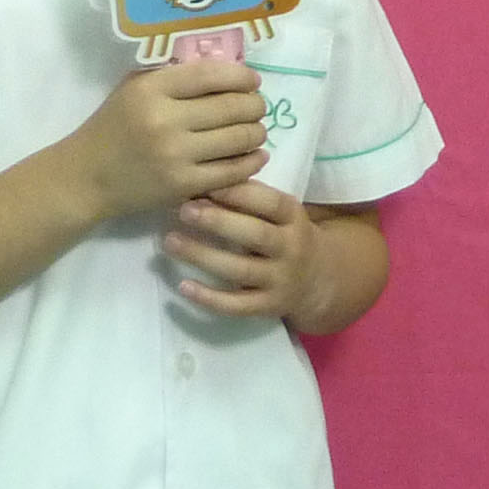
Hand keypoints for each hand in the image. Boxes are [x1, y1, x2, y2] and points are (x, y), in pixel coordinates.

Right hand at [72, 61, 270, 221]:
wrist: (89, 176)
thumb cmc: (113, 125)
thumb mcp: (134, 88)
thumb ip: (172, 77)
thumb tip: (223, 70)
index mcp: (151, 89)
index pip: (211, 75)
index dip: (241, 76)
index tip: (253, 80)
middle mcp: (165, 120)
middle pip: (233, 107)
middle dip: (256, 105)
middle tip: (258, 106)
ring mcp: (176, 155)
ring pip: (239, 139)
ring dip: (257, 131)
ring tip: (255, 129)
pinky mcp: (185, 185)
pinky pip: (234, 171)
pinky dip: (252, 161)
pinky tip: (255, 155)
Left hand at [163, 180, 329, 325]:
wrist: (317, 279)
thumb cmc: (282, 232)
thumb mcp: (276, 211)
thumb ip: (247, 196)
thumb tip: (202, 181)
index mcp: (292, 216)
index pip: (269, 203)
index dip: (237, 193)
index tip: (203, 184)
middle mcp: (291, 248)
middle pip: (255, 235)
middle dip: (218, 222)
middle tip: (183, 210)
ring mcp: (281, 280)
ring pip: (241, 270)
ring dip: (204, 256)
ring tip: (170, 241)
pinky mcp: (269, 307)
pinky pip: (238, 305)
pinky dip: (210, 298)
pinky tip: (183, 287)